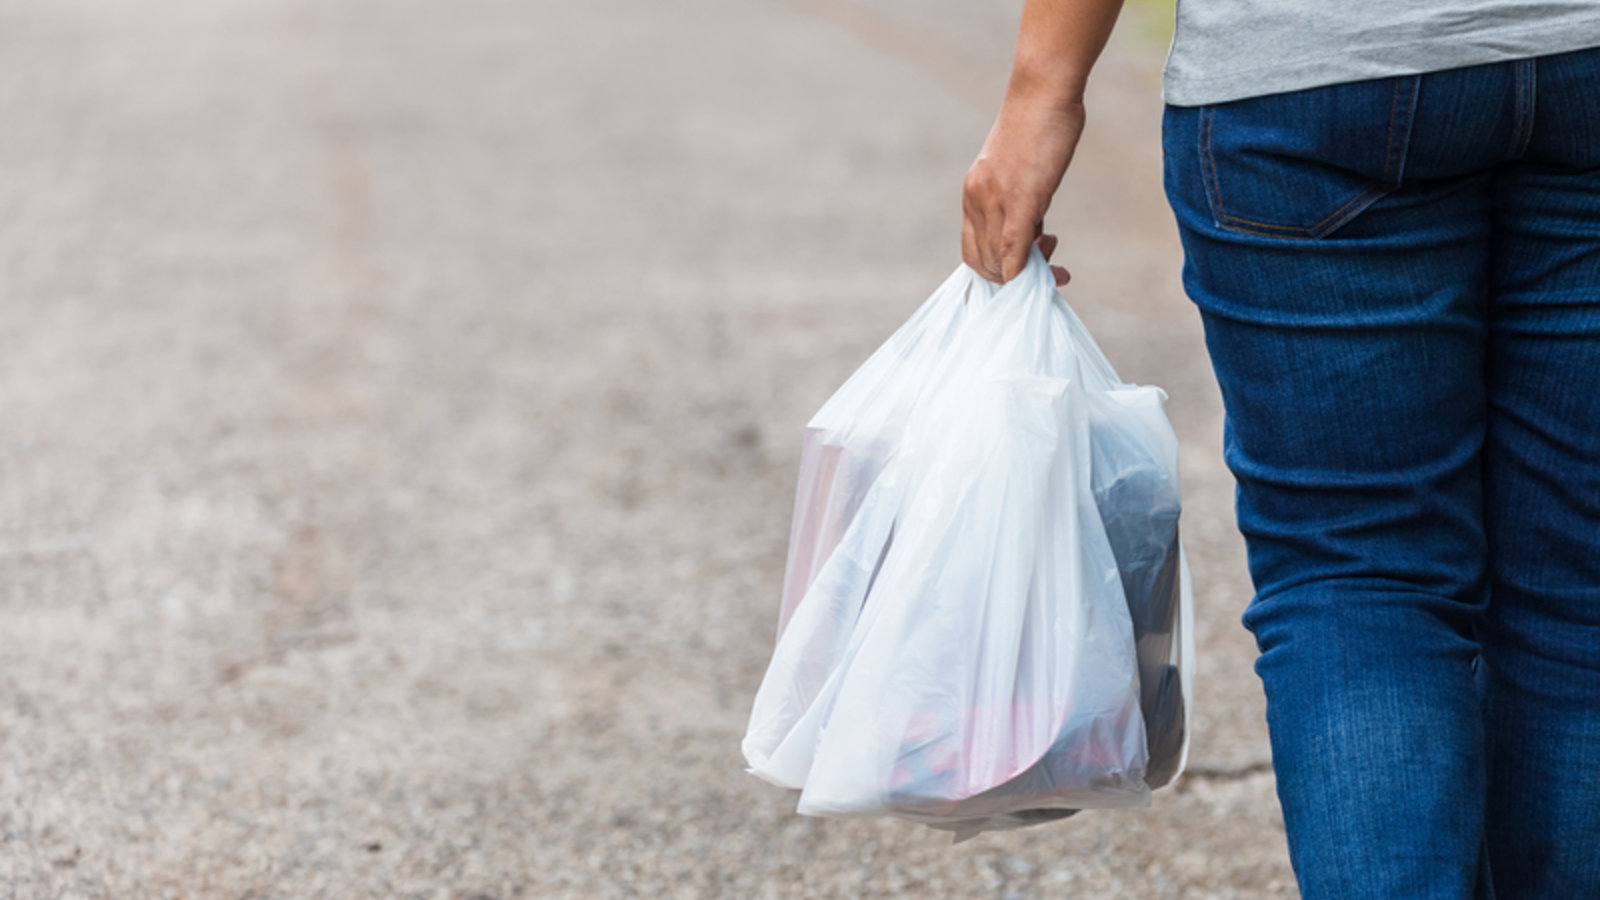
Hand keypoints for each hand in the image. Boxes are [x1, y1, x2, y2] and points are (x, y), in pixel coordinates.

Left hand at [961, 97, 1083, 284]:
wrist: (1043, 91)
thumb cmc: (1038, 126)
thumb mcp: (1018, 170)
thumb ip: (1017, 203)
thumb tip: (1031, 234)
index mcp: (973, 193)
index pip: (973, 250)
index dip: (997, 269)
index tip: (1026, 265)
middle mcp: (976, 199)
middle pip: (984, 260)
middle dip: (1014, 276)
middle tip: (1049, 268)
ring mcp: (996, 199)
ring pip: (999, 258)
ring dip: (1027, 273)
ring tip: (1054, 260)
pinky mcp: (1020, 197)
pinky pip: (1014, 247)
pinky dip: (1025, 269)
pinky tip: (1047, 272)